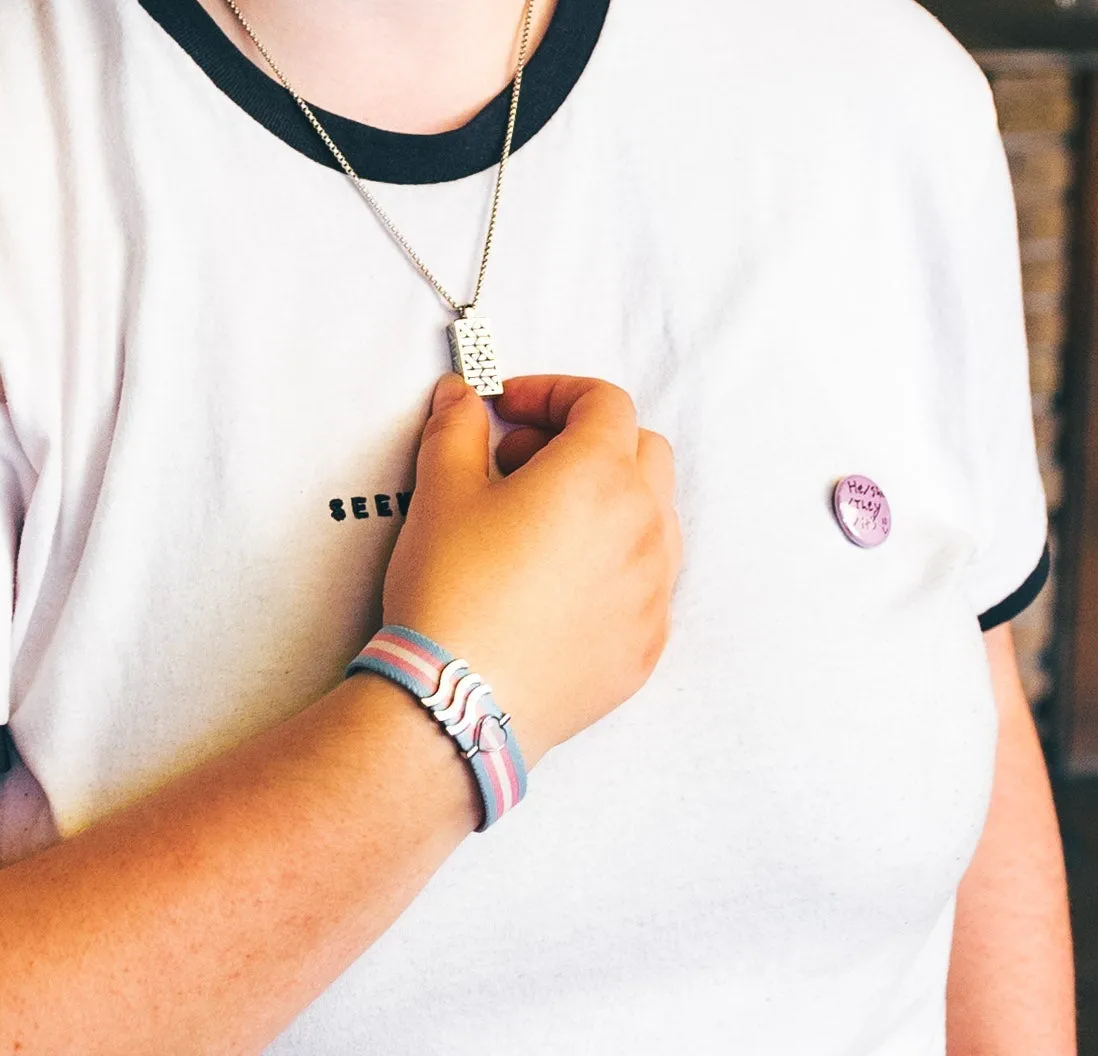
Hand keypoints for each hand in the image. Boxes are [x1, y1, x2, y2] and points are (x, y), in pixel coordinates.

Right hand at [379, 375, 679, 764]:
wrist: (459, 702)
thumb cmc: (453, 589)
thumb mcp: (442, 490)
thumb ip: (458, 427)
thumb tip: (462, 397)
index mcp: (600, 474)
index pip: (603, 402)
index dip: (554, 393)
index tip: (509, 411)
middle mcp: (644, 526)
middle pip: (643, 450)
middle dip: (587, 440)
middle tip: (520, 465)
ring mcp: (654, 591)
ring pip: (655, 516)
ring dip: (609, 500)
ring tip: (541, 526)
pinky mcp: (647, 644)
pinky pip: (649, 582)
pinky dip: (616, 562)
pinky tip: (558, 585)